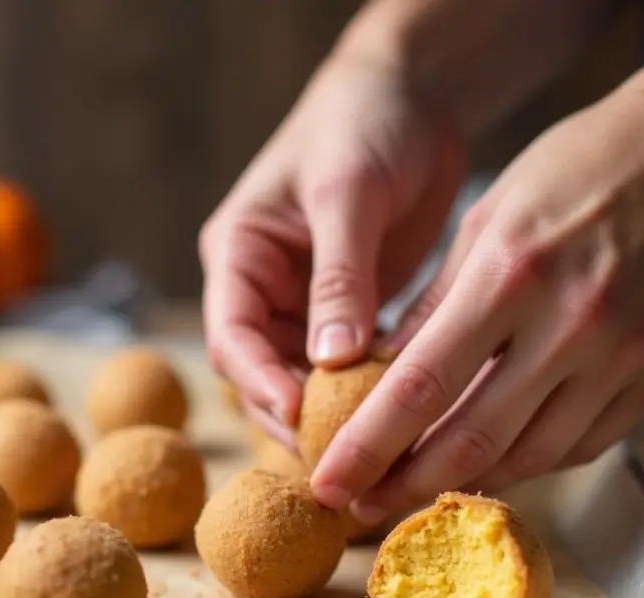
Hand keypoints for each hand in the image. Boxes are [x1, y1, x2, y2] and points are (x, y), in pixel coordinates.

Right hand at [199, 54, 465, 445]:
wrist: (411, 93)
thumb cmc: (364, 124)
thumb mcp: (347, 194)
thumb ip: (338, 276)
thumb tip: (333, 361)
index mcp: (238, 254)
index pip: (232, 334)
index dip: (260, 382)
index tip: (300, 416)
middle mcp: (262, 286)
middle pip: (262, 370)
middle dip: (294, 415)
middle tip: (337, 458)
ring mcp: (303, 302)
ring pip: (304, 377)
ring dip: (331, 412)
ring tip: (369, 452)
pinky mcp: (348, 309)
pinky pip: (348, 364)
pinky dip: (366, 391)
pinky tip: (395, 416)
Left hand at [312, 88, 643, 519]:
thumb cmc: (578, 169)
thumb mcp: (486, 220)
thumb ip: (433, 307)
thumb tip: (379, 375)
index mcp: (512, 273)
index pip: (420, 386)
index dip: (367, 446)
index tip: (328, 480)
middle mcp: (573, 323)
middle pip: (472, 439)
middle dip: (404, 486)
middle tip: (359, 506)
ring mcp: (626, 356)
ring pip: (530, 456)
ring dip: (464, 483)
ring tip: (414, 489)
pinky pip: (583, 445)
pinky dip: (528, 461)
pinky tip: (489, 461)